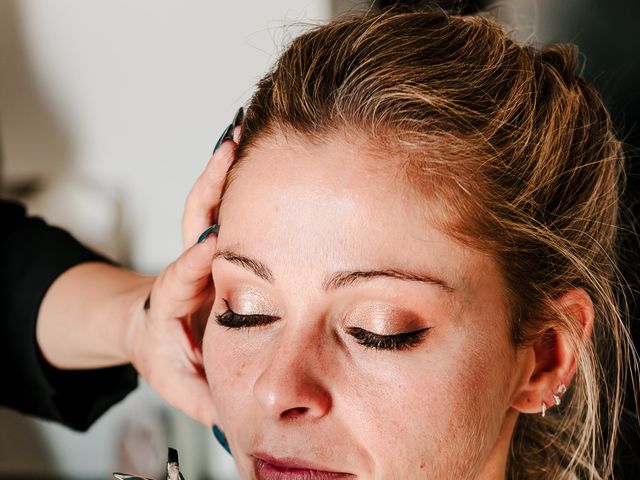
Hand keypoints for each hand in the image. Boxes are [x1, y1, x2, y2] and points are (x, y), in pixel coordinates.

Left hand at [126, 132, 237, 424]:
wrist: (150, 331)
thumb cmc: (168, 354)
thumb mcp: (182, 385)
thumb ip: (206, 398)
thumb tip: (239, 415)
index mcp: (174, 300)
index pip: (183, 275)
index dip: (198, 259)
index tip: (215, 242)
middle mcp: (188, 266)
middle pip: (195, 221)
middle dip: (212, 186)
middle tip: (233, 150)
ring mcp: (200, 250)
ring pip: (207, 203)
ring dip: (223, 169)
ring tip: (244, 132)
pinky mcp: (211, 242)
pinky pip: (220, 205)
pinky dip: (232, 176)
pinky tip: (250, 150)